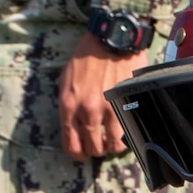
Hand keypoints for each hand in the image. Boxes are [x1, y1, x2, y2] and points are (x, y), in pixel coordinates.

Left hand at [58, 32, 145, 160]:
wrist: (111, 38)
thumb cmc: (87, 55)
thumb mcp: (65, 79)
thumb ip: (66, 103)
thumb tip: (71, 123)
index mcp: (68, 105)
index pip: (70, 144)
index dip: (77, 154)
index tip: (82, 153)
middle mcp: (87, 111)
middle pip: (92, 149)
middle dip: (95, 150)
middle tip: (99, 143)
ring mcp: (109, 110)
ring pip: (111, 146)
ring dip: (111, 145)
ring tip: (113, 139)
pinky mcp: (127, 105)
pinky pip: (126, 133)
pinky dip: (125, 136)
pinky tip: (124, 130)